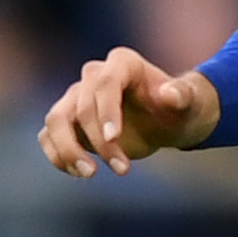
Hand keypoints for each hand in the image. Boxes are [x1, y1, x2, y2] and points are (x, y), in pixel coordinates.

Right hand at [38, 47, 218, 177]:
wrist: (166, 121)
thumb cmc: (179, 108)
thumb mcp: (189, 102)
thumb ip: (181, 95)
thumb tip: (170, 95)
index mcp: (123, 63)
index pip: (105, 82)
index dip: (106, 110)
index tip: (114, 138)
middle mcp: (94, 76)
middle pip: (82, 107)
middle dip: (99, 141)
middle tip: (122, 169)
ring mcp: (76, 97)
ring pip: (56, 120)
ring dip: (68, 150)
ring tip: (90, 174)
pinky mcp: (67, 121)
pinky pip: (48, 136)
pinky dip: (58, 155)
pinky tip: (79, 172)